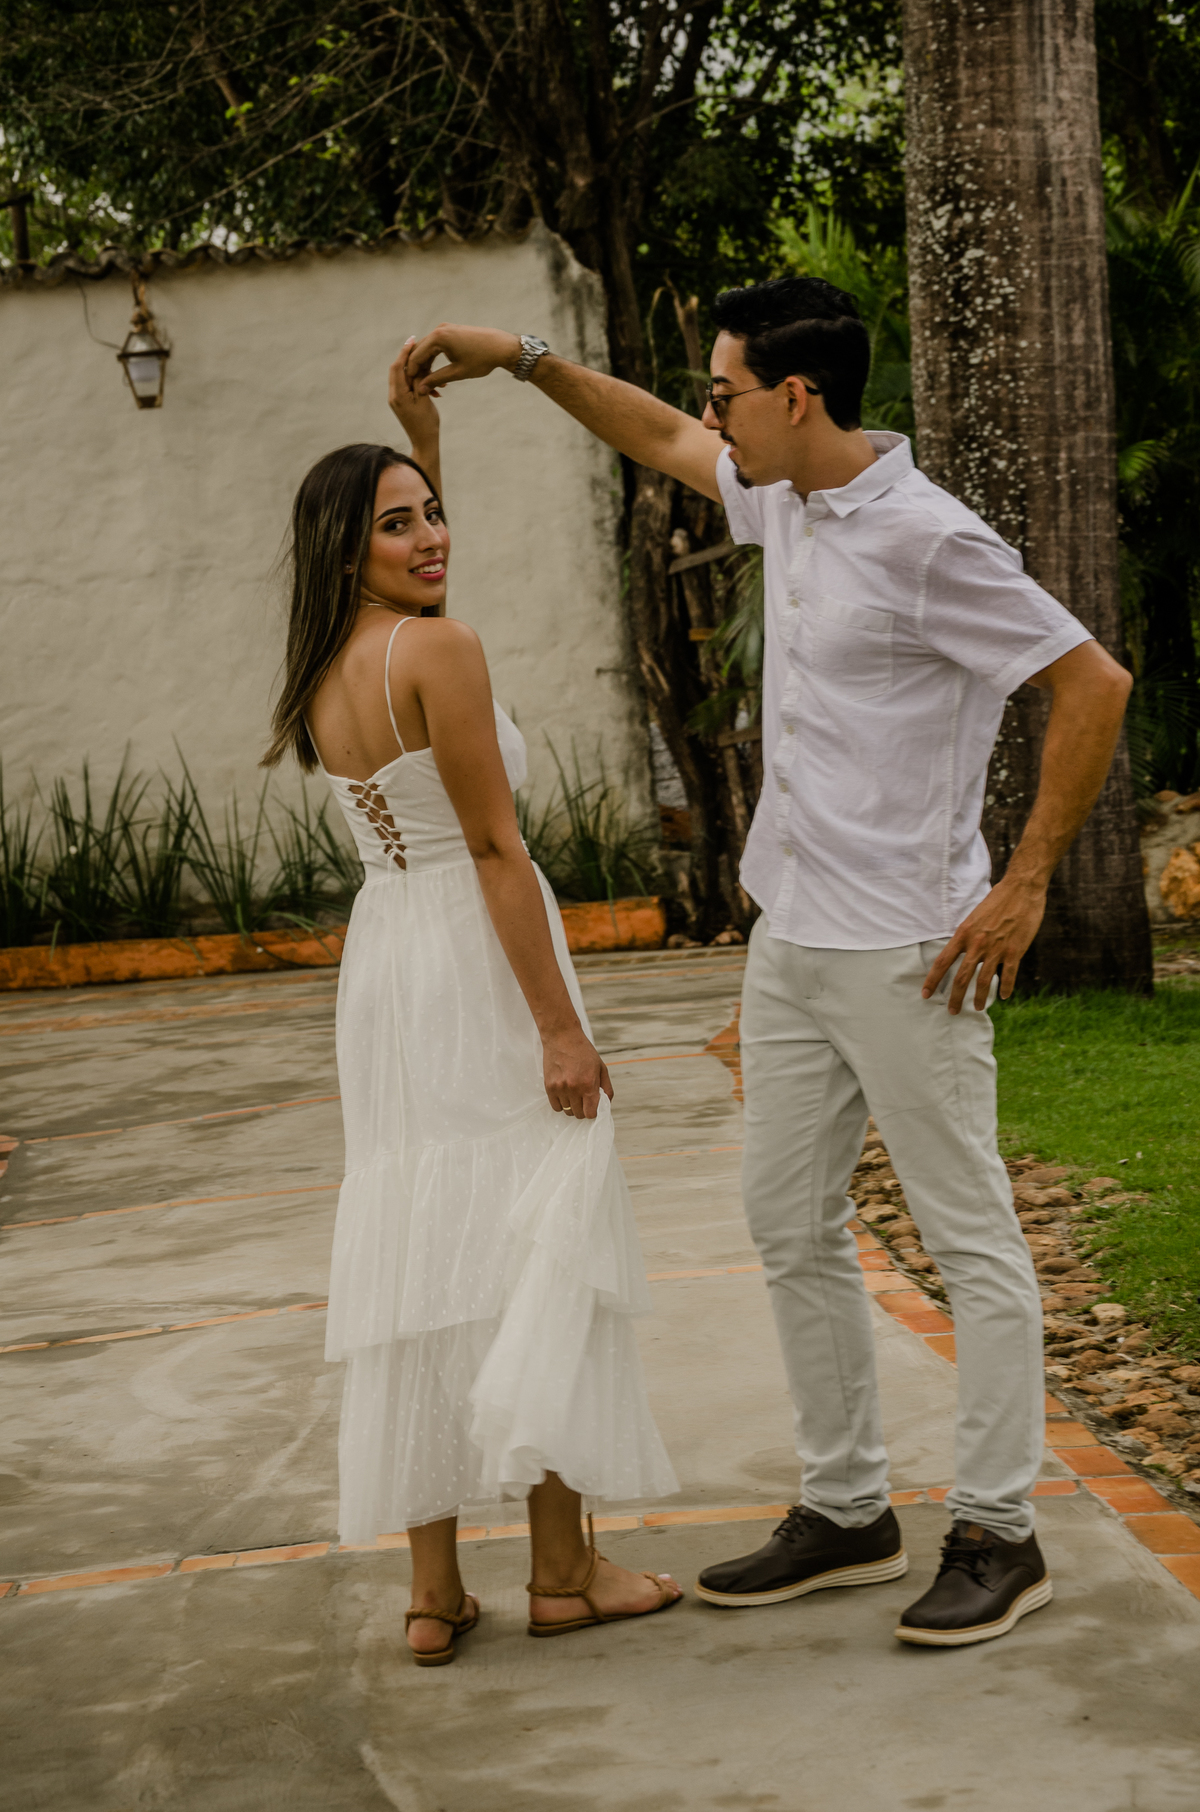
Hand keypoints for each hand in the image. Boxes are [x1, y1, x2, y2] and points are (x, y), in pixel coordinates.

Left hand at [388, 337, 440, 441]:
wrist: (424, 442)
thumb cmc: (427, 424)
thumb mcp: (425, 399)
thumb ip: (419, 381)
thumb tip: (416, 364)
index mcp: (398, 394)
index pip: (398, 366)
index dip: (405, 351)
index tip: (412, 339)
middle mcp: (393, 396)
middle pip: (398, 369)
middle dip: (409, 357)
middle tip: (419, 346)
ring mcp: (396, 399)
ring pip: (404, 377)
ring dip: (416, 371)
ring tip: (432, 370)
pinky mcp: (401, 403)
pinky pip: (407, 386)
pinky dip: (417, 381)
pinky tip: (432, 386)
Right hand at [405, 324, 521, 395]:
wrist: (501, 346)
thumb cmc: (481, 360)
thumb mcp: (457, 372)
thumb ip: (437, 380)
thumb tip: (421, 389)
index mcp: (438, 338)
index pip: (416, 356)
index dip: (412, 373)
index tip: (411, 387)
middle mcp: (439, 330)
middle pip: (419, 350)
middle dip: (417, 368)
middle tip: (417, 385)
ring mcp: (445, 329)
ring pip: (427, 348)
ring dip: (425, 364)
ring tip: (428, 382)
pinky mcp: (451, 331)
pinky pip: (436, 345)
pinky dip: (433, 358)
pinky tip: (435, 372)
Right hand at [542, 1026, 613, 1119]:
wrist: (562, 1037)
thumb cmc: (583, 1051)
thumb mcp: (601, 1067)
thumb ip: (606, 1088)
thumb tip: (606, 1104)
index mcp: (589, 1084)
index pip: (590, 1114)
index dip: (593, 1112)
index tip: (592, 1107)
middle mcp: (574, 1088)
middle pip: (579, 1114)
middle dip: (583, 1109)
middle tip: (583, 1099)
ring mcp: (560, 1088)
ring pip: (567, 1111)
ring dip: (572, 1106)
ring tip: (573, 1093)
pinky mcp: (549, 1086)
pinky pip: (555, 1107)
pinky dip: (561, 1104)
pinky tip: (564, 1094)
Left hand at [921, 874, 1047, 1013]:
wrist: (1021, 889)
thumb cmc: (997, 901)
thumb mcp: (974, 917)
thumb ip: (968, 936)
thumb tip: (963, 951)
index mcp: (964, 934)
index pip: (943, 961)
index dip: (932, 980)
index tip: (925, 994)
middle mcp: (977, 944)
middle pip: (961, 977)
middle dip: (954, 997)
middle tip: (951, 1011)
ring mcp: (996, 949)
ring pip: (983, 981)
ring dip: (979, 998)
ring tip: (976, 1008)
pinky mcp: (1015, 951)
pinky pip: (1008, 975)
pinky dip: (1006, 988)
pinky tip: (1004, 996)